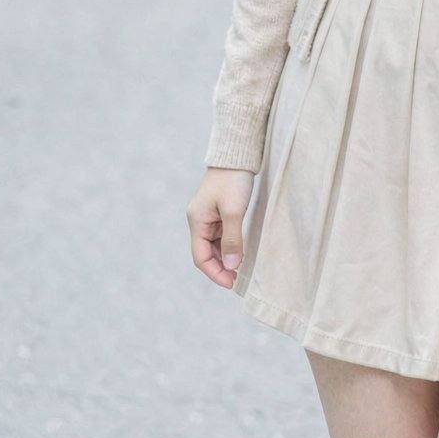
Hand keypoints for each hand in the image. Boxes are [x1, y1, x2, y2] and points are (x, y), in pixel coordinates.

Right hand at [186, 167, 254, 288]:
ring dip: (225, 258)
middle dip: (220, 268)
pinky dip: (230, 246)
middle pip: (206, 253)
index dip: (215, 273)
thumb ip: (232, 240)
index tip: (231, 283)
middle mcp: (199, 220)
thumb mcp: (234, 211)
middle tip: (238, 279)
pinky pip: (222, 236)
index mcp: (197, 220)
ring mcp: (209, 216)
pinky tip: (241, 252)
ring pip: (214, 245)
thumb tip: (230, 267)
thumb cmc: (233, 179)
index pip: (200, 256)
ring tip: (241, 269)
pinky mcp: (219, 212)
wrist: (238, 154)